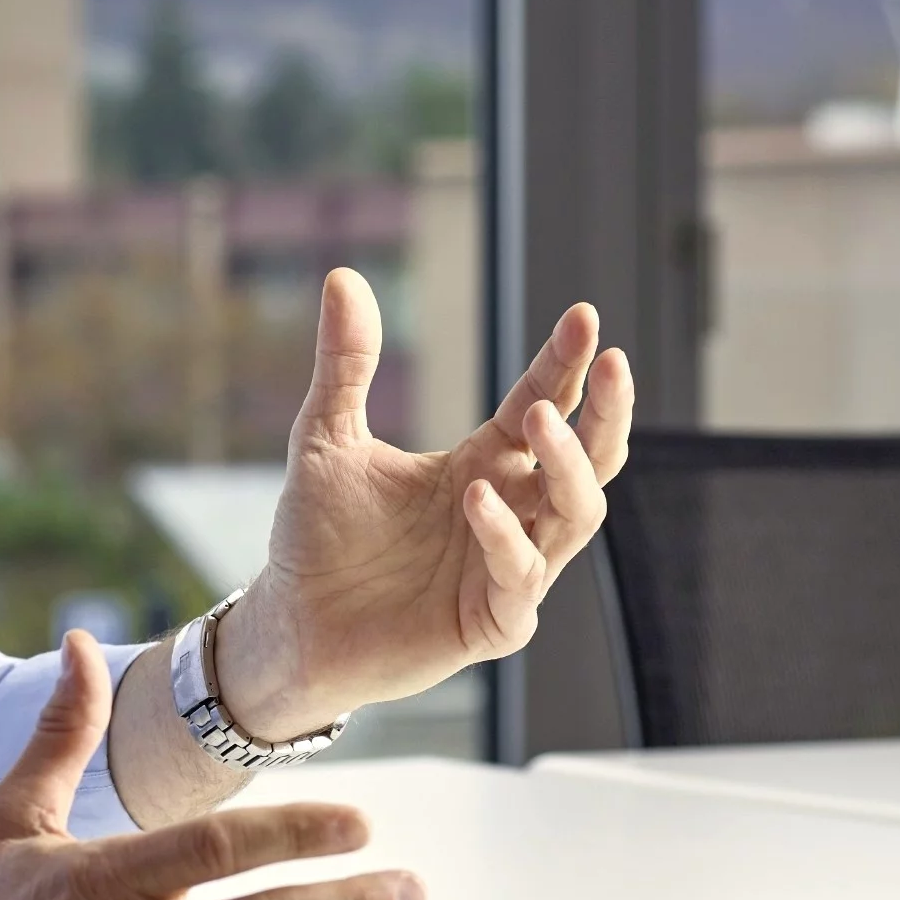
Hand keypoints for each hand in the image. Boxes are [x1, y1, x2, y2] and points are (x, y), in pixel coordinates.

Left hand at [221, 271, 633, 735]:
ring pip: (576, 515)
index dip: (566, 363)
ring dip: (567, 467)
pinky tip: (477, 500)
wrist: (292, 622)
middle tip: (607, 362)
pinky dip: (506, 539)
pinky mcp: (493, 621)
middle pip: (590, 459)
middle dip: (606, 412)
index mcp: (485, 462)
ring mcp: (509, 569)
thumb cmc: (319, 536)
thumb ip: (346, 363)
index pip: (544, 403)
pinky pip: (520, 579)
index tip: (583, 316)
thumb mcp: (326, 436)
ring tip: (540, 420)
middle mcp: (512, 511)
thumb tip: (344, 276)